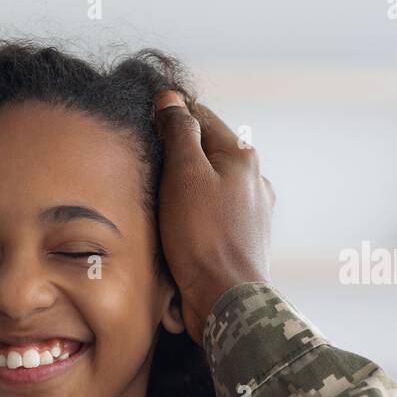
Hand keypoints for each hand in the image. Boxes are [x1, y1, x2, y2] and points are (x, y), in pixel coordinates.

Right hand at [154, 91, 274, 341]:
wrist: (226, 298)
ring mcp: (252, 211)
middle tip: (147, 168)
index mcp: (241, 156)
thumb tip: (170, 99)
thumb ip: (178, 133)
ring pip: (210, 185)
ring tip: (160, 203)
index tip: (144, 124)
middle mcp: (253, 180)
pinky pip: (213, 215)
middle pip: (206, 153)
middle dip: (177, 157)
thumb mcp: (184, 175)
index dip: (169, 117)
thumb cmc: (202, 237)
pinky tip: (180, 229)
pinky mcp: (244, 239)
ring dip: (186, 189)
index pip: (200, 117)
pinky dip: (195, 216)